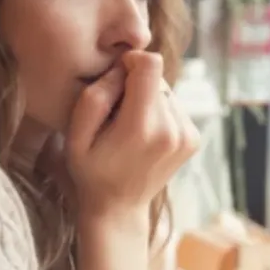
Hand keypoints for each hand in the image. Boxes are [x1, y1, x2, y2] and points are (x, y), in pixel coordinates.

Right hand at [66, 51, 199, 229]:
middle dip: (136, 85)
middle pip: (158, 77)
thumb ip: (96, 96)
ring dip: (148, 99)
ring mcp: (187, 135)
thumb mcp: (76, 135)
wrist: (119, 208)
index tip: (117, 78)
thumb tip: (123, 68)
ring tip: (129, 126)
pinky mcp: (193, 138)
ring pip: (167, 91)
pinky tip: (144, 134)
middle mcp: (172, 130)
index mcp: (142, 127)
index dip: (131, 62)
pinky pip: (175, 106)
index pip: (151, 65)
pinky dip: (159, 112)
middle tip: (117, 113)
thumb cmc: (91, 170)